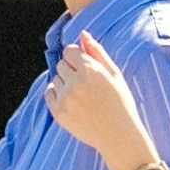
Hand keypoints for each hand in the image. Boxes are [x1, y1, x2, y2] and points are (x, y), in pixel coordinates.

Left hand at [36, 29, 159, 169]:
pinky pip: (49, 93)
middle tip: (87, 85)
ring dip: (65, 83)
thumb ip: (97, 52)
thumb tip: (82, 33)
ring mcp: (65, 98)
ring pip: (55, 79)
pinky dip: (57, 95)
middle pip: (61, 64)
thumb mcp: (114, 74)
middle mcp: (75, 83)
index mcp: (91, 70)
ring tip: (82, 96)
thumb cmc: (120, 102)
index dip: (78, 58)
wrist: (118, 135)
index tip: (87, 69)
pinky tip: (72, 103)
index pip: (70, 51)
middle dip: (71, 70)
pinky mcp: (58, 112)